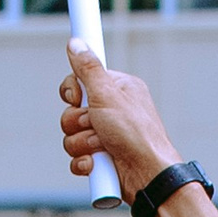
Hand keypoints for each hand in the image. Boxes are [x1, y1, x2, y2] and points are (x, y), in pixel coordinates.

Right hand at [60, 46, 176, 199]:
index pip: (80, 81)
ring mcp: (105, 136)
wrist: (147, 174)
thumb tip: (76, 42)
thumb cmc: (135, 132)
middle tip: (96, 124)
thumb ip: (88, 69)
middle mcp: (111, 111)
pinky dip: (84, 163)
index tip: (76, 97)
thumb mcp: (108, 94)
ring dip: (82, 143)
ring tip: (102, 146)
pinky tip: (96, 164)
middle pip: (70, 111)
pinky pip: (76, 158)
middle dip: (78, 123)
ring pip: (70, 136)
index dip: (73, 91)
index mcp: (116, 90)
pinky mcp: (100, 159)